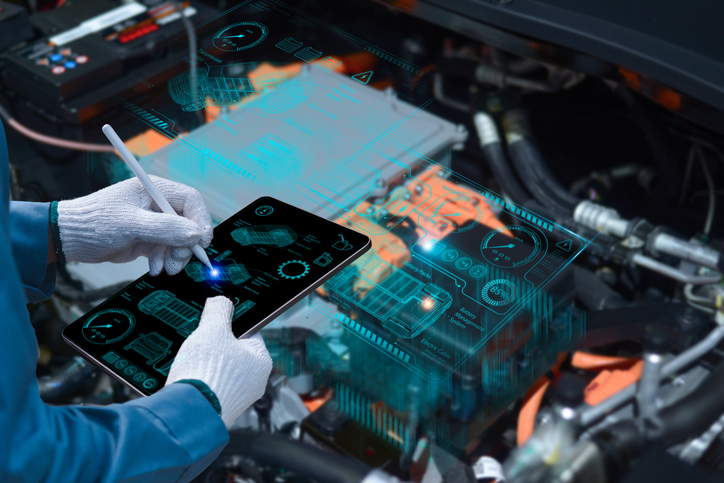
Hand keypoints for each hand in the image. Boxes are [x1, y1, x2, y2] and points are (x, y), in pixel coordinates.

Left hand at [56, 176, 212, 274]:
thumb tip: (194, 233)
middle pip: (188, 223)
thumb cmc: (93, 222)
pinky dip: (165, 260)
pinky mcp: (149, 238)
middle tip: (178, 261)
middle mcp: (157, 204)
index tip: (202, 241)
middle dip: (186, 245)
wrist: (70, 238)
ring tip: (164, 268)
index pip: (191, 200)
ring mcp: (154, 222)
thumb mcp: (131, 224)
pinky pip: (168, 250)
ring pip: (180, 240)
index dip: (201, 220)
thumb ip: (165, 228)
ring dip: (176, 257)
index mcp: (154, 190)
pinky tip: (155, 267)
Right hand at [165, 296, 272, 426]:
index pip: (249, 331)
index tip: (215, 322)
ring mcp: (238, 397)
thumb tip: (221, 301)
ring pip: (219, 368)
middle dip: (214, 345)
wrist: (187, 413)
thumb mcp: (212, 329)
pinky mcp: (220, 408)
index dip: (229, 324)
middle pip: (232, 351)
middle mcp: (255, 381)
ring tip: (192, 362)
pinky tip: (188, 378)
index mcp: (262, 360)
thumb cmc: (206, 373)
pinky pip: (210, 385)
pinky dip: (199, 380)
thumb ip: (219, 309)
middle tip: (199, 344)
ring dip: (204, 363)